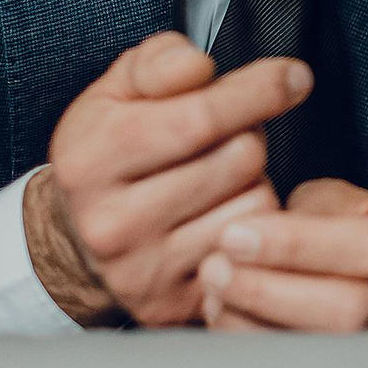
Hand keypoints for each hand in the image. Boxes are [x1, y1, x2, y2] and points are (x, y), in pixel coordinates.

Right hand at [28, 31, 300, 325]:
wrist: (73, 240)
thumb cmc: (110, 149)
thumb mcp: (116, 90)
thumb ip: (159, 63)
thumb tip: (200, 67)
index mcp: (90, 160)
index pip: (198, 119)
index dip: (257, 91)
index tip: (295, 75)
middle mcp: (111, 223)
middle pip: (238, 158)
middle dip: (249, 134)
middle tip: (227, 136)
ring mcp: (143, 271)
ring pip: (255, 205)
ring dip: (253, 182)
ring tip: (220, 178)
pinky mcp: (174, 305)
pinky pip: (254, 253)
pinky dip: (253, 227)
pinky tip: (224, 215)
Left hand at [197, 177, 367, 331]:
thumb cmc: (367, 237)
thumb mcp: (357, 205)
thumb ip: (312, 212)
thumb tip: (249, 232)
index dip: (297, 244)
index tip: (234, 235)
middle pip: (350, 309)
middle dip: (270, 289)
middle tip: (213, 268)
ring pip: (328, 352)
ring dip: (256, 322)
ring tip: (212, 293)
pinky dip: (258, 347)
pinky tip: (226, 319)